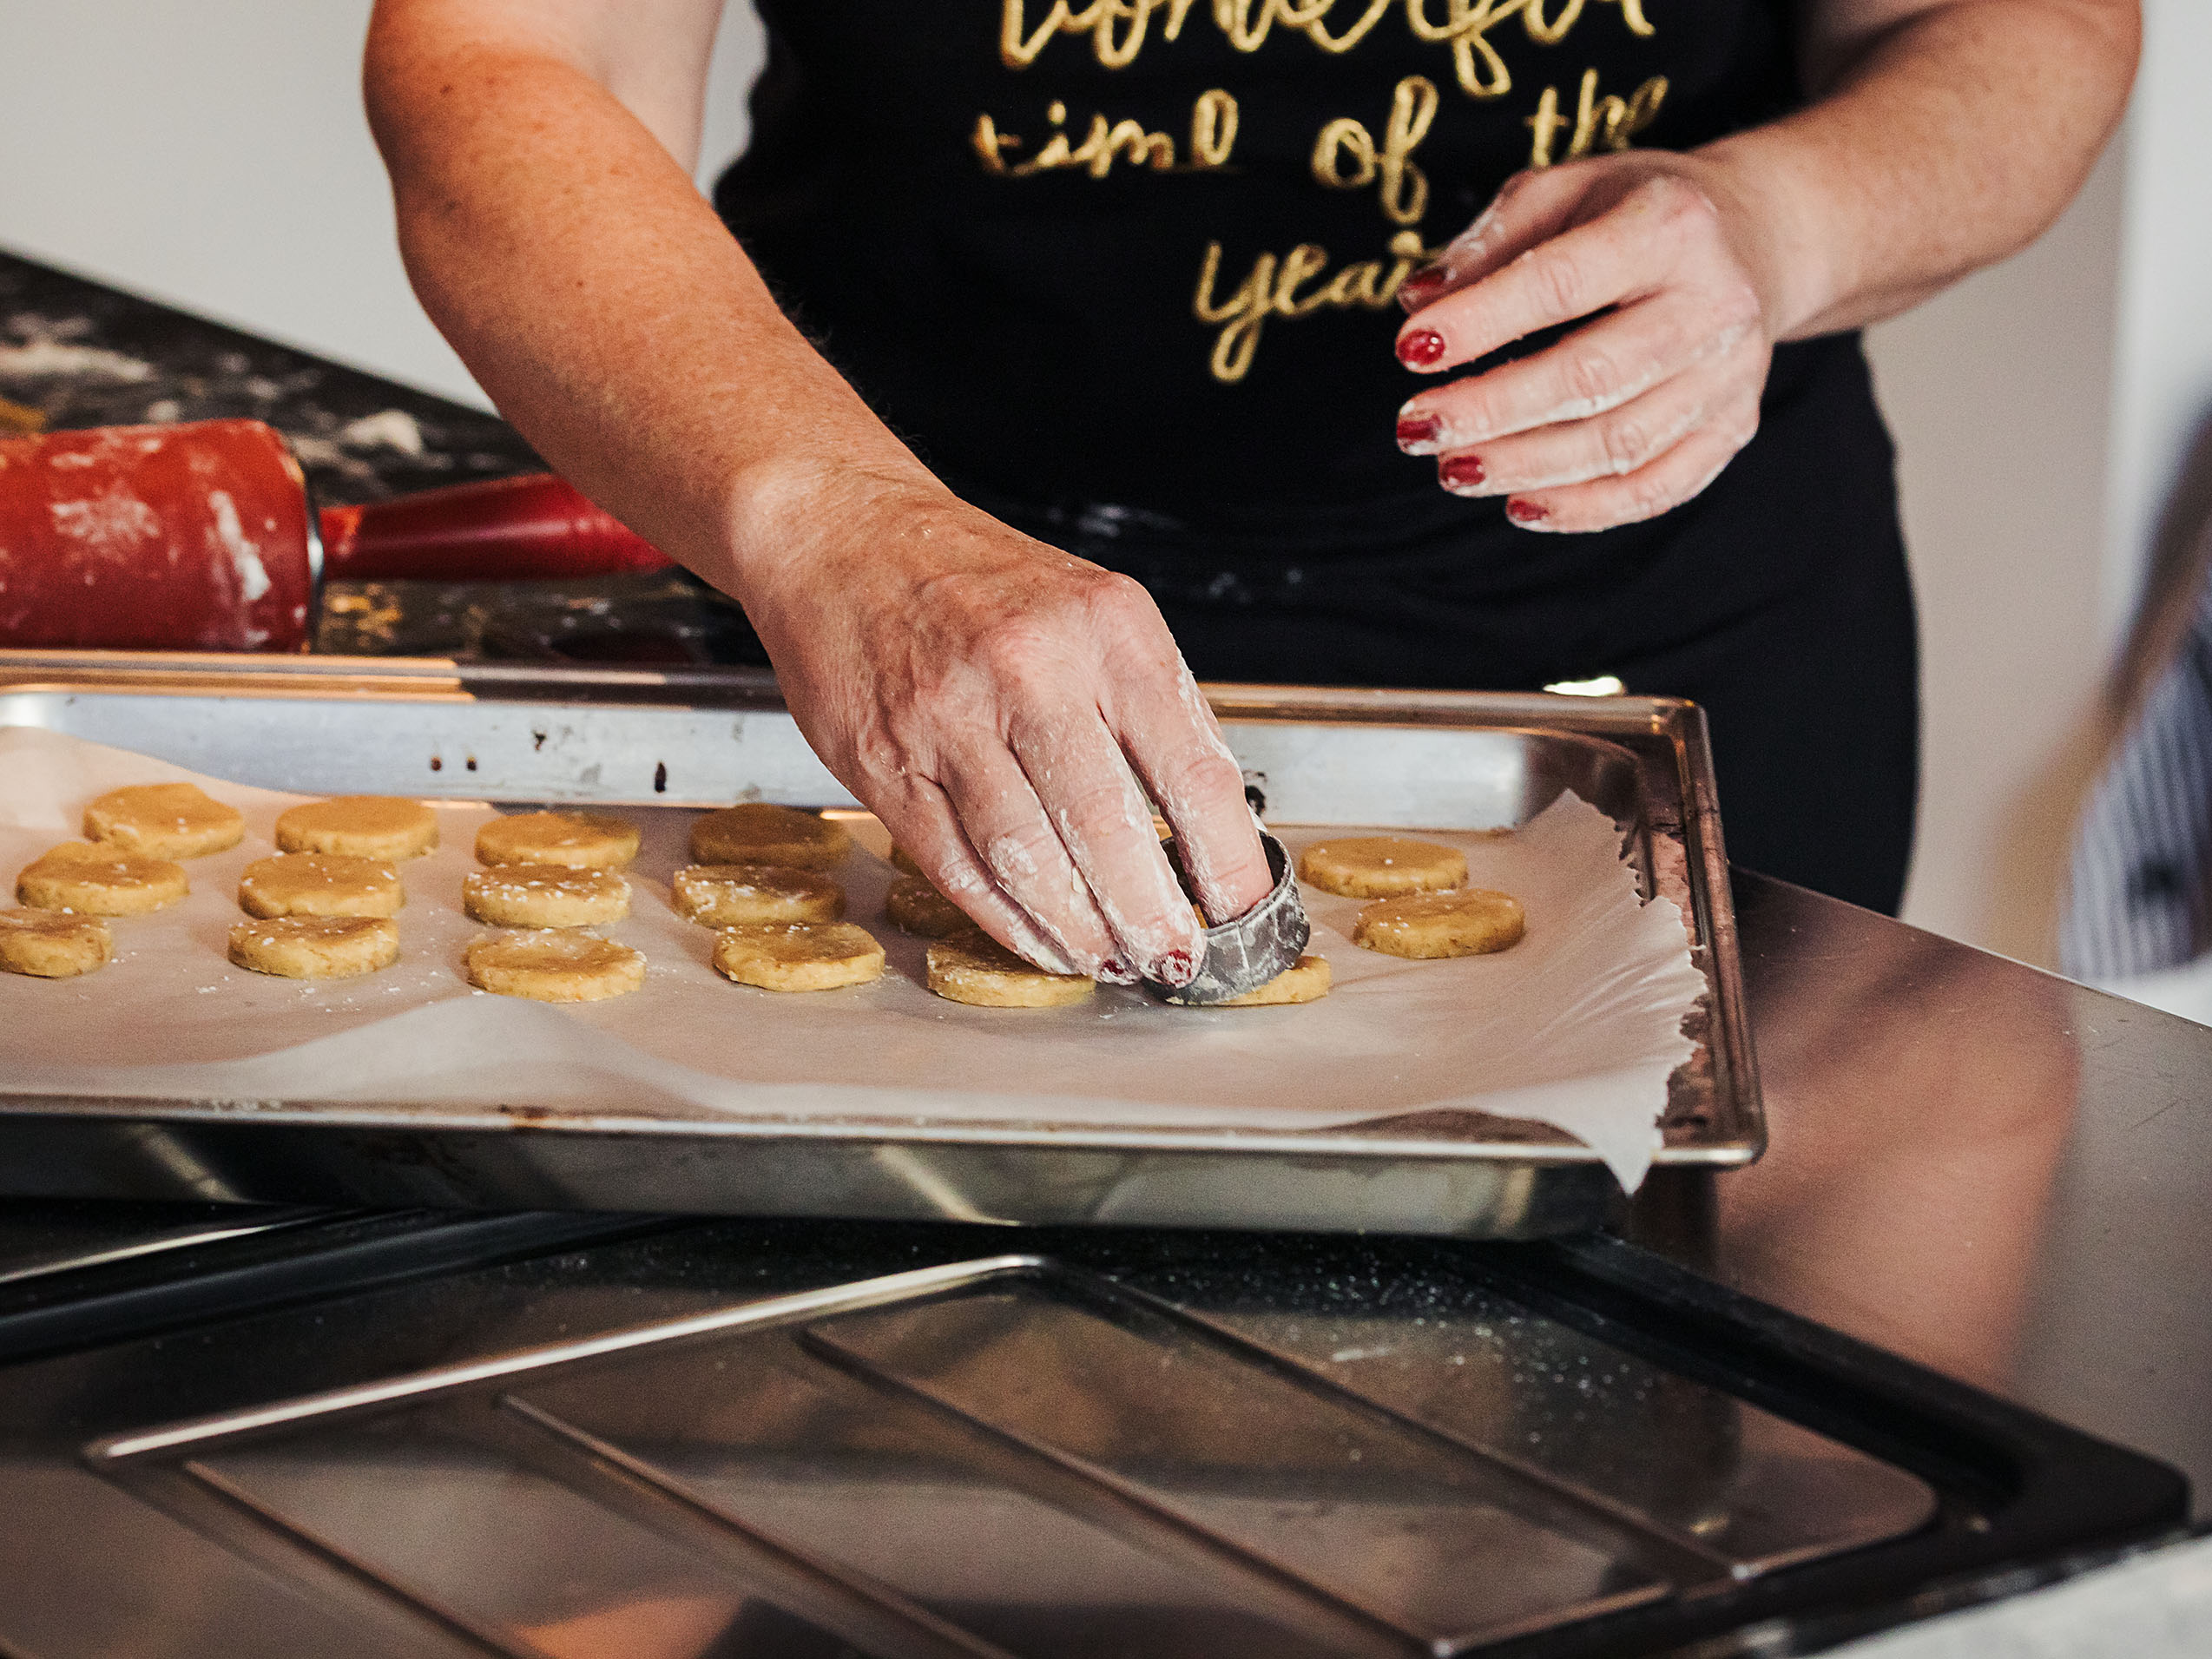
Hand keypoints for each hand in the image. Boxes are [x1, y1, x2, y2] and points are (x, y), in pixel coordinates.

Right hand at [735, 466, 1273, 983]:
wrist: (845, 533)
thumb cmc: (980, 582)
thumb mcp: (1093, 611)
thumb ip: (1148, 708)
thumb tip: (1206, 830)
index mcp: (1106, 628)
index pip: (1190, 767)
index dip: (1226, 860)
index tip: (1246, 913)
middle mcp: (1030, 667)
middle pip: (1107, 826)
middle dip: (1152, 915)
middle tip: (1177, 961)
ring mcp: (949, 717)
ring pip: (1029, 858)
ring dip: (1080, 929)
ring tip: (1111, 959)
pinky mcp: (885, 762)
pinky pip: (956, 864)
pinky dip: (1007, 919)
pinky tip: (1042, 939)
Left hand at [1392, 153, 1779, 532]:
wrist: (1757, 237)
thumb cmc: (1636, 211)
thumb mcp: (1565, 191)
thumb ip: (1489, 241)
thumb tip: (1419, 301)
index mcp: (1669, 225)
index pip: (1559, 284)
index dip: (1479, 322)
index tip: (1409, 349)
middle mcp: (1713, 303)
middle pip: (1590, 376)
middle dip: (1492, 411)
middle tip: (1416, 428)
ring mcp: (1729, 374)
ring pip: (1620, 444)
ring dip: (1525, 465)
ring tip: (1452, 468)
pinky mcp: (1732, 426)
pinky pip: (1657, 487)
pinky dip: (1585, 507)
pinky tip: (1520, 504)